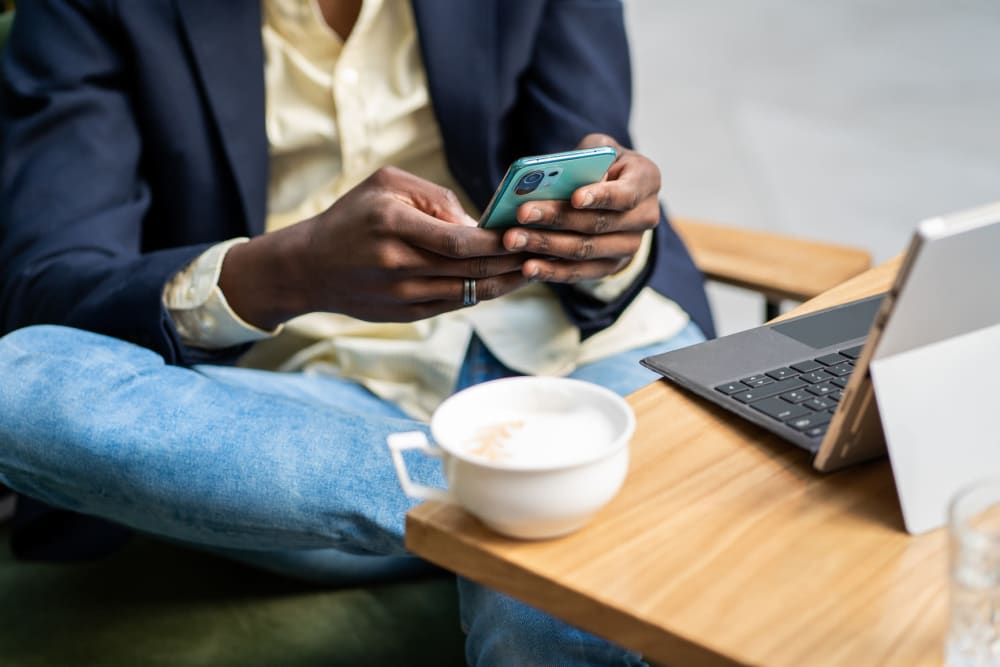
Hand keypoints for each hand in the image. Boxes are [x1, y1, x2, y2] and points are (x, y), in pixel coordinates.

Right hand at [220, 167, 528, 328]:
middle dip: (513, 261)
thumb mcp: (385, 184)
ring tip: (534, 267)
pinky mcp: (406, 314)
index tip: (525, 232)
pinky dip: (483, 293)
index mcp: (393, 225)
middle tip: (545, 249)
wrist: (310, 267)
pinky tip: (505, 282)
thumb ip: (434, 197)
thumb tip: (478, 223)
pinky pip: (456, 305)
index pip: (460, 240)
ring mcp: (402, 295)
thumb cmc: (352, 217)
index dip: (498, 241)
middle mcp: (398, 264)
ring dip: (506, 282)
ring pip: (469, 292)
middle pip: (471, 269)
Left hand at [504, 134, 660, 282]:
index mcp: (646, 180)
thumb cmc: (601, 163)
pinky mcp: (609, 267)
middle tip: (522, 214)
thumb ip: (581, 158)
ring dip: (545, 246)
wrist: (614, 191)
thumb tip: (546, 177)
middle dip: (556, 219)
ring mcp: (629, 247)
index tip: (574, 197)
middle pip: (597, 224)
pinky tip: (527, 266)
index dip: (600, 197)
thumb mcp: (596, 150)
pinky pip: (579, 273)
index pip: (625, 193)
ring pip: (584, 250)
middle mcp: (644, 217)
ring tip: (512, 239)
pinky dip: (551, 271)